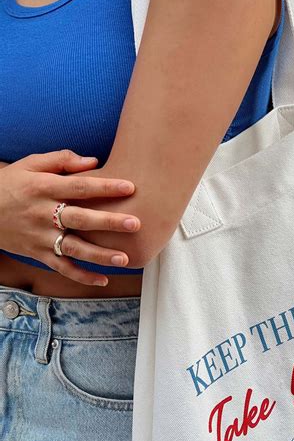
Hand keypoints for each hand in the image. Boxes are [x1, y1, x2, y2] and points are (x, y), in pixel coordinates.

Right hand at [0, 150, 140, 285]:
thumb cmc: (10, 184)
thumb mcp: (30, 164)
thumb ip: (61, 160)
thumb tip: (94, 161)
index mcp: (43, 187)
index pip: (79, 187)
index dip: (105, 187)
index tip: (131, 187)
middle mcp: (43, 213)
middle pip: (80, 219)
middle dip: (108, 222)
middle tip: (134, 223)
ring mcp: (40, 237)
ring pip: (73, 248)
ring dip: (99, 255)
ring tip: (124, 258)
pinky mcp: (37, 254)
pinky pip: (61, 268)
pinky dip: (81, 276)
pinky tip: (103, 280)